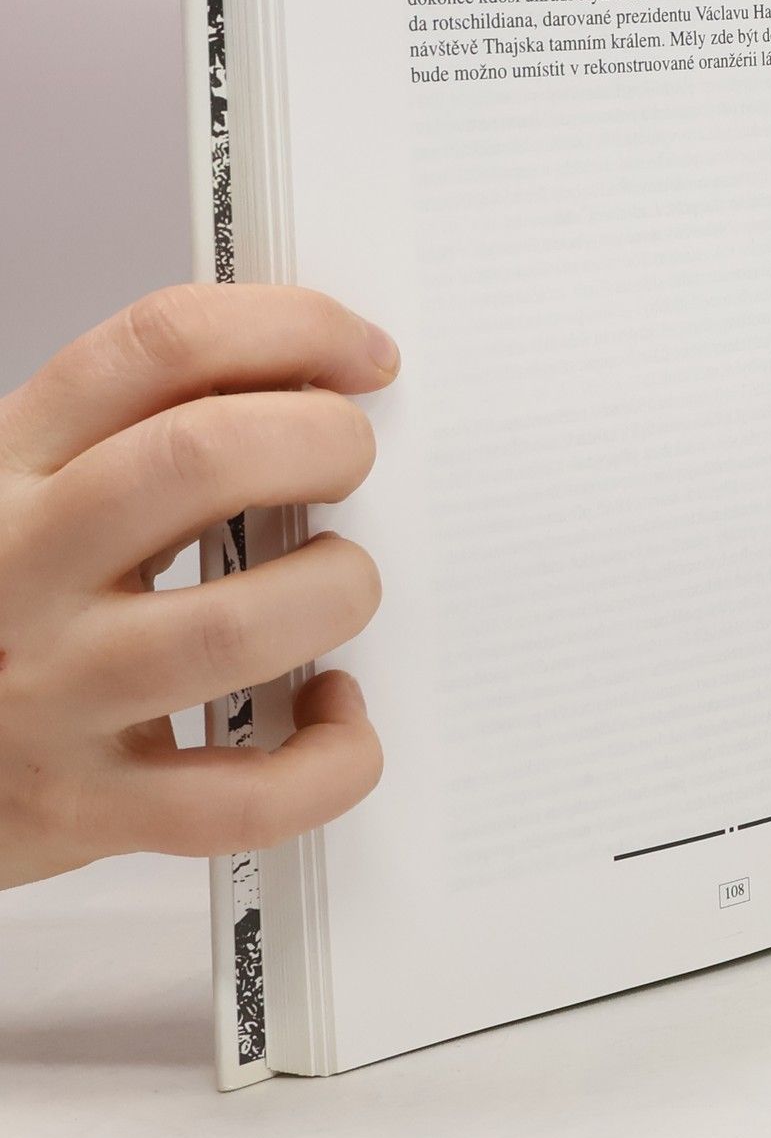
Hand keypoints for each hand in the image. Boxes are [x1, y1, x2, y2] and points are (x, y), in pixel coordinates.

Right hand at [0, 285, 395, 889]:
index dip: (293, 329)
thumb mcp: (32, 492)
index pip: (161, 347)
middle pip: (202, 458)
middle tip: (353, 462)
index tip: (367, 356)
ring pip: (236, 624)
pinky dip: (328, 758)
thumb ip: (144, 438)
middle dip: (323, 441)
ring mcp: (49, 691)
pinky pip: (244, 796)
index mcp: (11, 464)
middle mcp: (19, 563)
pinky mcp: (83, 808)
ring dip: (334, 593)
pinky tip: (331, 713)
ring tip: (336, 587)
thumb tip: (325, 384)